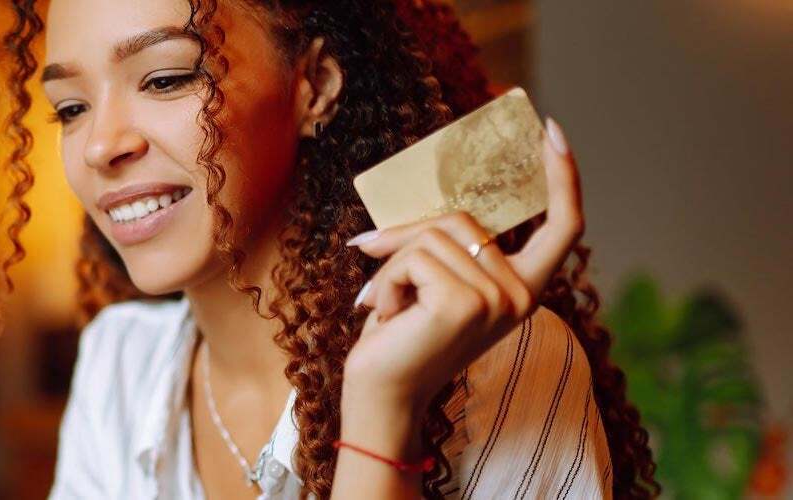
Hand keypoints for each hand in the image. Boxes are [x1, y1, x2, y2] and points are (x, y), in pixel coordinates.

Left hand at [342, 117, 583, 411]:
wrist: (381, 394)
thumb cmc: (400, 338)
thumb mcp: (432, 283)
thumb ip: (446, 247)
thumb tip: (409, 211)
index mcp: (523, 288)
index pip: (564, 228)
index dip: (564, 177)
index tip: (553, 131)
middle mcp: (520, 295)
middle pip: (464, 219)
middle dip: (408, 235)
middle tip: (374, 262)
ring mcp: (498, 299)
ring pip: (432, 236)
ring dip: (392, 265)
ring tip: (389, 306)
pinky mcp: (465, 303)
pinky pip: (415, 256)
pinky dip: (387, 280)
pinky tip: (388, 315)